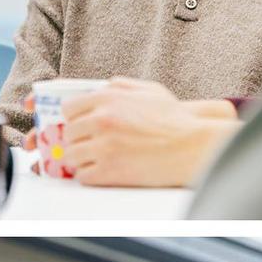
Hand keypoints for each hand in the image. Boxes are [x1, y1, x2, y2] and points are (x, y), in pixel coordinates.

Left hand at [61, 79, 239, 187]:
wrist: (193, 146)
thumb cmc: (175, 119)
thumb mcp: (150, 90)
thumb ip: (122, 86)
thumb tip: (103, 87)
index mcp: (108, 99)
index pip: (69, 109)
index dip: (75, 119)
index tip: (81, 126)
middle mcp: (102, 120)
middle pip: (68, 134)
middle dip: (78, 139)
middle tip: (90, 144)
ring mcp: (104, 146)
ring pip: (71, 156)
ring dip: (81, 158)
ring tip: (95, 159)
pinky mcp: (109, 171)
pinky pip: (83, 175)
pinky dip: (90, 175)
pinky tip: (102, 171)